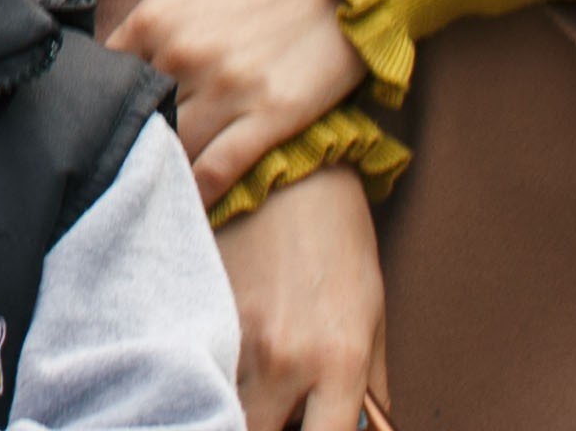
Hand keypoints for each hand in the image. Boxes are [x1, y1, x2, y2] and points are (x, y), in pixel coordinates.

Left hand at [56, 0, 367, 198]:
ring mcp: (228, 93)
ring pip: (171, 149)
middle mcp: (184, 59)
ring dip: (156, 166)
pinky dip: (199, 195)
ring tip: (144, 185)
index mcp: (157, 15)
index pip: (102, 71)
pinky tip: (186, 208)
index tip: (92, 107)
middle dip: (122, 133)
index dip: (97, 91)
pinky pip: (221, 172)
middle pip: (133, 115)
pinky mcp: (271, 120)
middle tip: (111, 155)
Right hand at [212, 164, 383, 430]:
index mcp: (338, 362)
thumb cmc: (338, 243)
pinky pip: (203, 369)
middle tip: (281, 413)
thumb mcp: (373, 317)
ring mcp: (236, 337)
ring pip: (224, 408)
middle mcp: (284, 358)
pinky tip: (228, 362)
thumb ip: (371, 389)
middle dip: (270, 429)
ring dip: (240, 408)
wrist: (282, 171)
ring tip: (256, 392)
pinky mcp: (201, 314)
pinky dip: (214, 376)